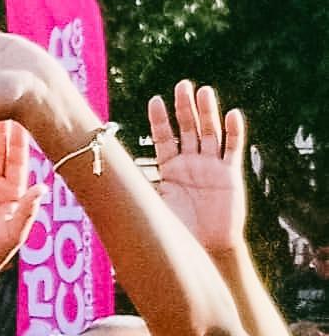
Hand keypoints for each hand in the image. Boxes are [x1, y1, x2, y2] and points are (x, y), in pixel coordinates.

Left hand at [146, 79, 248, 260]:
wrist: (204, 249)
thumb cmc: (176, 231)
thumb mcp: (151, 206)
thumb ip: (134, 189)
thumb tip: (101, 180)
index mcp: (170, 168)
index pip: (164, 137)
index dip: (160, 119)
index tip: (155, 100)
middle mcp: (191, 163)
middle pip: (188, 128)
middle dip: (184, 107)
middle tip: (182, 86)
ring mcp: (211, 166)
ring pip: (210, 132)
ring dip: (208, 112)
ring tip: (204, 91)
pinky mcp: (230, 175)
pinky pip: (233, 149)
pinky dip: (234, 131)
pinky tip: (233, 114)